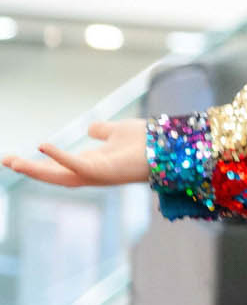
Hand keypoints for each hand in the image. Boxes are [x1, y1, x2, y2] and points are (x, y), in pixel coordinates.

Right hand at [3, 119, 149, 187]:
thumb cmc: (148, 141)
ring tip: (14, 161)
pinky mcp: (105, 171)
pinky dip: (60, 157)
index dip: (37, 162)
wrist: (171, 145)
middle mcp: (92, 171)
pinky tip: (42, 146)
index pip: (58, 165)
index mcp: (92, 163)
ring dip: (36, 169)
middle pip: (53, 174)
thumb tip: (90, 129)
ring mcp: (98, 174)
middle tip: (6, 160)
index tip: (13, 158)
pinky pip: (78, 166)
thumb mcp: (118, 131)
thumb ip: (103, 131)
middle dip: (29, 169)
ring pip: (59, 176)